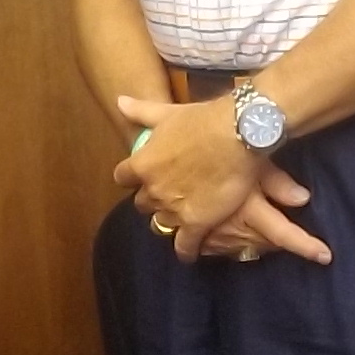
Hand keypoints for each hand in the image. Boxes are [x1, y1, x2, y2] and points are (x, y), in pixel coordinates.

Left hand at [111, 92, 330, 264]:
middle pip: (142, 203)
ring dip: (169, 221)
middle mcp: (153, 189)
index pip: (123, 178)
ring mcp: (173, 208)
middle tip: (168, 195)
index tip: (142, 177)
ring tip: (180, 221)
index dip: (133, 178)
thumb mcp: (167, 113)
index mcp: (142, 164)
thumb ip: (142, 111)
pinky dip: (185, 250)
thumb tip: (120, 102)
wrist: (235, 135)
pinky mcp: (196, 223)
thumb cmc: (202, 120)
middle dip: (152, 200)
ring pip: (161, 223)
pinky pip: (184, 244)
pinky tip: (188, 253)